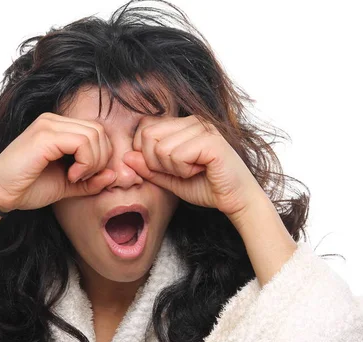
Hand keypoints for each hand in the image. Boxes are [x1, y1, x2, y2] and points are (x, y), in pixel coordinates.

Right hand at [0, 112, 117, 211]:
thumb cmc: (28, 188)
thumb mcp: (68, 185)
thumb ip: (90, 180)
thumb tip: (113, 174)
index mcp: (58, 127)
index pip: (97, 132)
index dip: (101, 157)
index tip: (85, 177)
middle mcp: (53, 120)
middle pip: (100, 131)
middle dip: (100, 159)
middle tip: (83, 177)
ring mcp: (48, 125)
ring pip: (94, 135)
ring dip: (92, 161)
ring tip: (75, 177)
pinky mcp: (45, 135)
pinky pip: (82, 142)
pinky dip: (85, 162)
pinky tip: (71, 175)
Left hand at [122, 114, 265, 221]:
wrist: (236, 200)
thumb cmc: (207, 187)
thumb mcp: (170, 179)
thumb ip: (149, 168)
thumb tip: (126, 157)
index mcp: (182, 125)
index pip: (145, 129)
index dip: (147, 155)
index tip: (169, 169)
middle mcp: (192, 121)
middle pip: (148, 135)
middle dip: (157, 162)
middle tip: (179, 171)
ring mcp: (202, 128)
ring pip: (160, 148)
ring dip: (173, 168)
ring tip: (193, 171)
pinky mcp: (210, 140)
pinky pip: (176, 155)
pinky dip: (183, 170)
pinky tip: (200, 171)